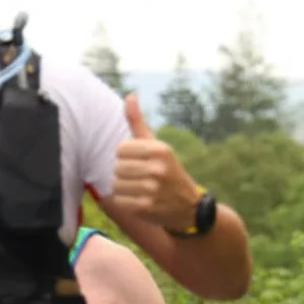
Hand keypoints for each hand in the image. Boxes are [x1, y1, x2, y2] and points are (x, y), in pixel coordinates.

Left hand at [112, 94, 203, 229]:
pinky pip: (120, 200)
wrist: (187, 207)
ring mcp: (152, 190)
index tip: (139, 162)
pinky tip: (139, 201)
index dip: (126, 156)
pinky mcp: (146, 208)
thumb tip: (129, 95)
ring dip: (124, 188)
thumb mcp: (156, 146)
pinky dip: (126, 201)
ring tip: (140, 189)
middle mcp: (158, 169)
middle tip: (140, 178)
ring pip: (116, 185)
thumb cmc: (166, 171)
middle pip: (117, 168)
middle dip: (124, 173)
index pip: (120, 149)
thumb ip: (138, 122)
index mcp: (160, 150)